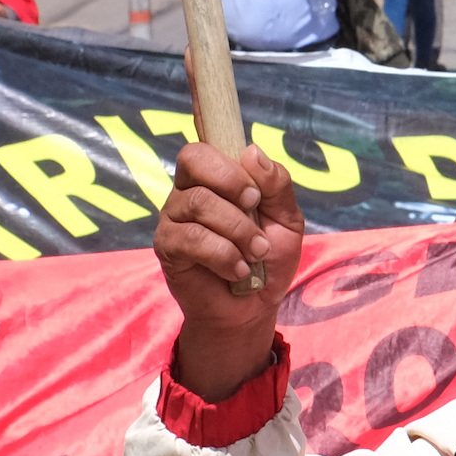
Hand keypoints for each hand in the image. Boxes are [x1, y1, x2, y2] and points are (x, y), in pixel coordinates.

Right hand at [156, 139, 303, 400]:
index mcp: (214, 179)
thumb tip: (252, 152)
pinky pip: (190, 239)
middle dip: (233, 186)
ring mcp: (173, 219)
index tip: (256, 194)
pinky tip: (238, 270)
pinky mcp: (168, 249)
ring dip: (237, 229)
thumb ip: (276, 184)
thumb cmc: (269, 258)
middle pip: (194, 161)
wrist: (255, 307)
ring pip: (198, 203)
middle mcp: (188, 192)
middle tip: (256, 213)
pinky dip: (222, 254)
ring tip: (255, 253)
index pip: (204, 148)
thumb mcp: (287, 219)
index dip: (228, 164)